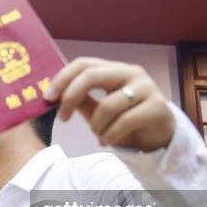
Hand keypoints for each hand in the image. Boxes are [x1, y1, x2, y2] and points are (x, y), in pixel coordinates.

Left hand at [44, 57, 175, 151]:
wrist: (159, 138)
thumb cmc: (125, 122)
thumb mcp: (98, 111)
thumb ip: (80, 101)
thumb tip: (53, 96)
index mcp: (113, 69)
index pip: (83, 64)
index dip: (62, 79)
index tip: (47, 98)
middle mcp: (131, 72)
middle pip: (92, 75)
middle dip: (71, 97)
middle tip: (62, 118)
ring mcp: (146, 88)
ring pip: (108, 105)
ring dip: (96, 126)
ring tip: (99, 135)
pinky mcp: (157, 107)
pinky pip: (124, 121)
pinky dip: (110, 135)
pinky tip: (107, 142)